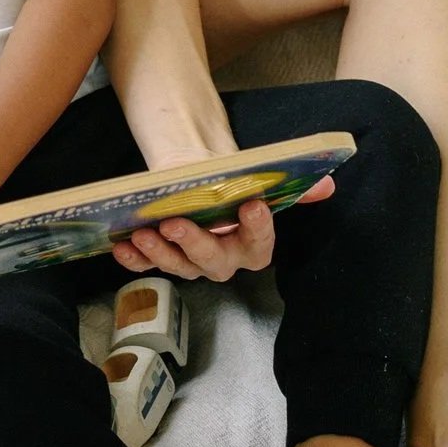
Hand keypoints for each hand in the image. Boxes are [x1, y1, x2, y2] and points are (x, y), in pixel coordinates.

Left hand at [111, 176, 334, 281]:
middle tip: (176, 224)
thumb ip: (293, 189)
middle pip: (213, 261)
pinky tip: (122, 248)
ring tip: (144, 234)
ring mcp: (190, 261)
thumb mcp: (258, 182)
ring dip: (160, 252)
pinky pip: (148, 264)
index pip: (259, 243)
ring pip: (179, 265)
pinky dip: (134, 259)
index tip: (252, 206)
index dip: (257, 228)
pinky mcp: (161, 255)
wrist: (200, 181)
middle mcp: (224, 259)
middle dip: (195, 244)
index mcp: (253, 244)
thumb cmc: (232, 186)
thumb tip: (325, 184)